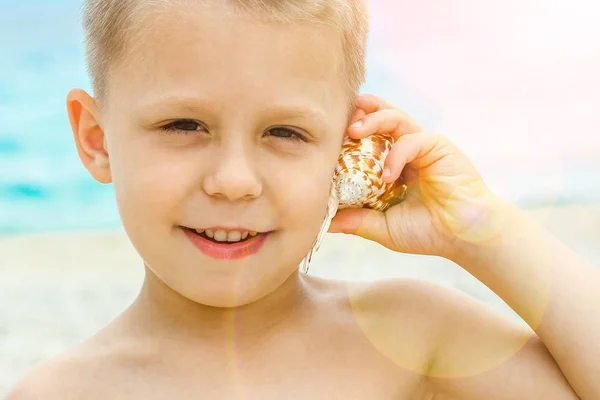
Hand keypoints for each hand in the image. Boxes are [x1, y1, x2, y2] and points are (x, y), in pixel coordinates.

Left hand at [329, 94, 503, 258]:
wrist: (464, 238)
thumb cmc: (427, 232)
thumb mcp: (382, 227)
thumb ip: (356, 221)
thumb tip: (323, 221)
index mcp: (391, 164)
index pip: (366, 138)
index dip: (346, 133)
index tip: (326, 139)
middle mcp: (406, 150)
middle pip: (379, 117)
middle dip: (358, 113)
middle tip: (340, 123)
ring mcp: (423, 146)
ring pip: (395, 118)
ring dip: (372, 120)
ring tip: (354, 131)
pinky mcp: (439, 147)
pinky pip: (412, 140)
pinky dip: (397, 154)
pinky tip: (388, 176)